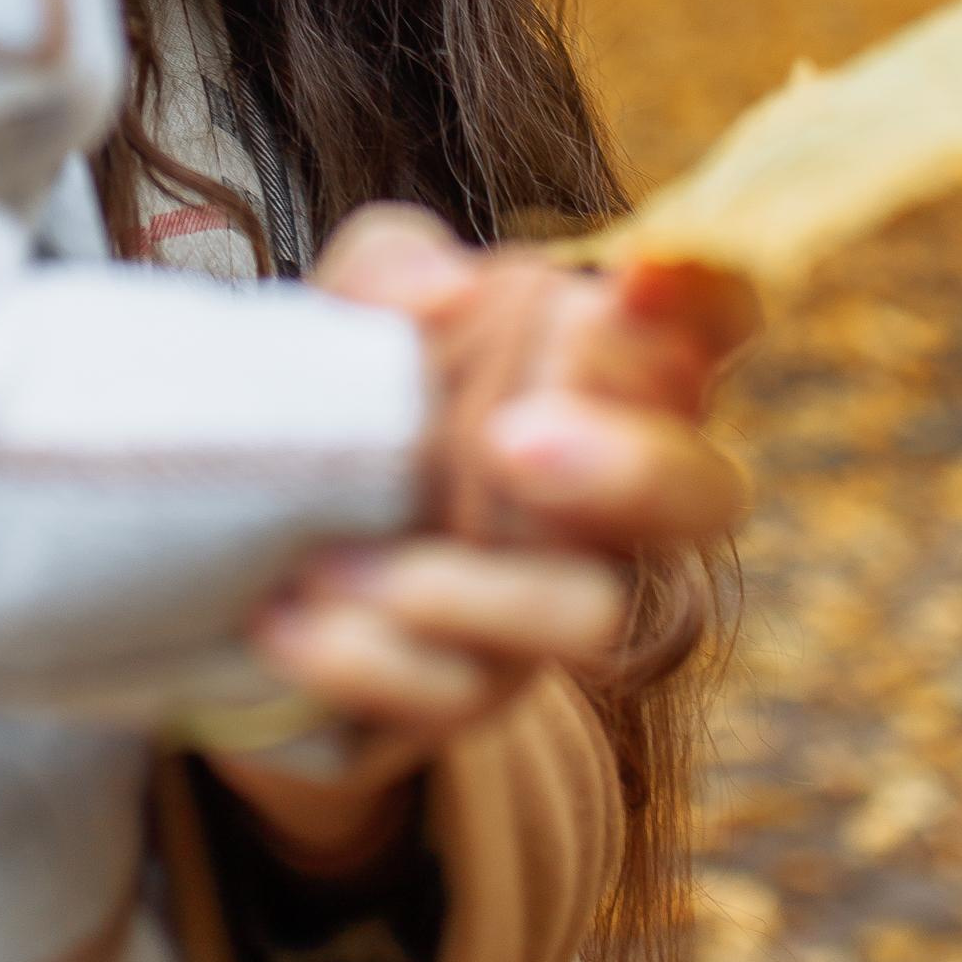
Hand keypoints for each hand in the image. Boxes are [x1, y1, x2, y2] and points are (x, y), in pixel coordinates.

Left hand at [205, 215, 754, 871]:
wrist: (252, 557)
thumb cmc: (349, 402)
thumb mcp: (351, 309)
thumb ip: (395, 267)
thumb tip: (447, 289)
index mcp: (607, 376)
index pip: (708, 324)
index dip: (704, 296)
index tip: (635, 275)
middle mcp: (616, 497)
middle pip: (706, 493)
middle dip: (635, 467)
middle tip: (506, 442)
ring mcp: (561, 602)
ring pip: (597, 617)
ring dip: (463, 590)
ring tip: (330, 565)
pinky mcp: (483, 692)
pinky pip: (465, 694)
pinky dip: (370, 657)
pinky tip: (287, 620)